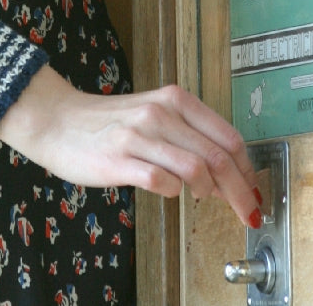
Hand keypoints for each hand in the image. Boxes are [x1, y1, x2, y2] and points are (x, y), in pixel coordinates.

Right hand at [0, 66, 260, 226]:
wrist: (57, 120)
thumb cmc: (107, 123)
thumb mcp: (153, 118)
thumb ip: (188, 141)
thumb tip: (226, 179)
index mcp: (174, 99)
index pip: (228, 136)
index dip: (248, 169)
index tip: (255, 191)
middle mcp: (160, 112)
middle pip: (218, 157)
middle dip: (242, 191)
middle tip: (249, 212)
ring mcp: (139, 135)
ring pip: (196, 168)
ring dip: (211, 194)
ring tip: (206, 202)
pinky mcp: (119, 159)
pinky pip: (161, 181)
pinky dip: (174, 192)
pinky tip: (169, 191)